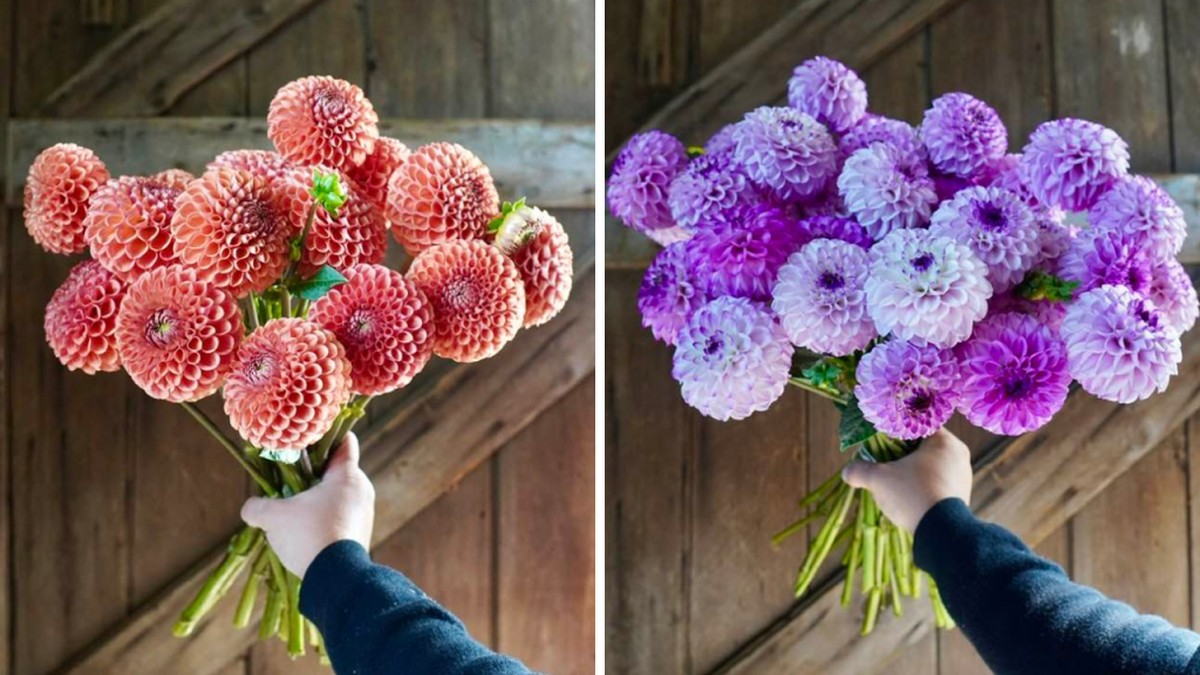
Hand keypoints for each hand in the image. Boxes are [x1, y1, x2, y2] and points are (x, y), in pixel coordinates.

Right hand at [241, 432, 375, 577]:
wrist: (336, 578)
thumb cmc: (308, 536)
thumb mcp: (273, 518)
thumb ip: (257, 507)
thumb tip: (250, 508)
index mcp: (347, 475)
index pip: (344, 441)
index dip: (326, 436)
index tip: (308, 440)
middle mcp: (361, 489)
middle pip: (336, 470)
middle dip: (312, 474)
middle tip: (288, 482)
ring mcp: (364, 513)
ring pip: (337, 495)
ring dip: (316, 499)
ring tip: (293, 511)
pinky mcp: (361, 533)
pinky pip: (341, 516)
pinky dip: (324, 518)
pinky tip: (305, 531)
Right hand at [841, 428, 971, 532]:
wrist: (941, 532)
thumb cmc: (912, 494)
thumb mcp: (879, 479)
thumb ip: (860, 471)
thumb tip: (847, 472)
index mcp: (944, 441)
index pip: (918, 426)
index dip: (897, 432)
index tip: (882, 441)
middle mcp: (959, 455)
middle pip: (925, 447)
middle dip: (904, 454)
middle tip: (886, 462)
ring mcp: (964, 476)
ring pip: (933, 466)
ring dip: (914, 472)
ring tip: (896, 482)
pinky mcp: (963, 496)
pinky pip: (939, 483)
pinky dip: (924, 486)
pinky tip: (910, 497)